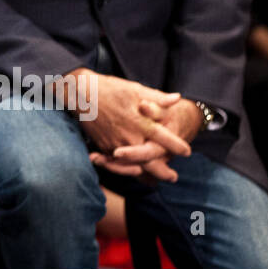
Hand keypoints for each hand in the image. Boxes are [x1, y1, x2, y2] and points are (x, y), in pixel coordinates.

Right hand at [72, 69, 189, 183]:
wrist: (80, 93)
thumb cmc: (109, 88)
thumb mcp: (135, 89)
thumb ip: (158, 98)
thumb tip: (177, 98)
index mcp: (140, 121)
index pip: (165, 138)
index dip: (177, 146)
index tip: (187, 152)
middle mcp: (129, 136)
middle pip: (151, 160)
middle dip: (164, 171)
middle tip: (173, 177)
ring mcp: (116, 143)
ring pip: (135, 165)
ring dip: (147, 174)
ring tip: (155, 180)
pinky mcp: (104, 146)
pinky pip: (118, 163)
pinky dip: (128, 170)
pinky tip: (134, 172)